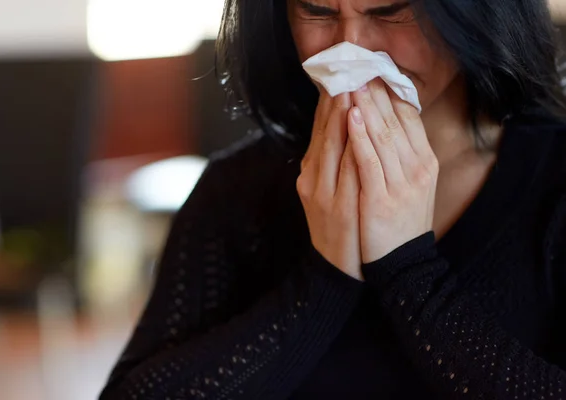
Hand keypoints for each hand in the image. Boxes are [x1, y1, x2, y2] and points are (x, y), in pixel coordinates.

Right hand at [297, 91, 362, 280]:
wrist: (338, 268)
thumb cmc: (339, 225)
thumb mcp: (329, 190)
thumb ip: (335, 161)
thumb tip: (350, 126)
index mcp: (310, 172)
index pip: (319, 130)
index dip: (330, 101)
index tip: (342, 75)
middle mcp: (311, 178)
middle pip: (323, 132)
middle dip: (336, 100)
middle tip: (348, 70)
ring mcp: (322, 192)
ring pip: (332, 146)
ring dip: (342, 117)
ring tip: (352, 89)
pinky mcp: (338, 206)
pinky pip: (347, 171)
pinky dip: (352, 147)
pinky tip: (359, 128)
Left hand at [349, 79, 438, 263]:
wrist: (401, 263)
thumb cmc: (401, 221)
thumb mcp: (411, 185)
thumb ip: (403, 155)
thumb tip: (388, 122)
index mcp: (424, 163)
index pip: (408, 119)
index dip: (391, 93)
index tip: (375, 72)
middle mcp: (417, 169)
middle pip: (395, 122)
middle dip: (376, 94)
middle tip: (359, 69)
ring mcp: (401, 184)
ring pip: (383, 136)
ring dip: (367, 107)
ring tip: (353, 84)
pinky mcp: (381, 199)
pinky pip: (370, 162)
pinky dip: (361, 137)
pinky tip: (351, 118)